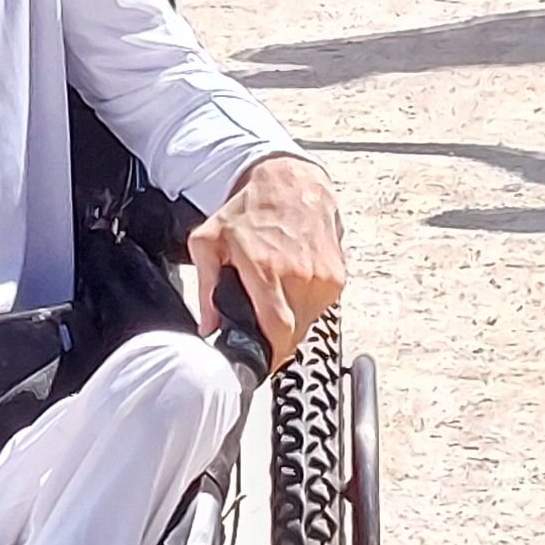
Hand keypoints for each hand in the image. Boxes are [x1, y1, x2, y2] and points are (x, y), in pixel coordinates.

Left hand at [192, 153, 345, 355]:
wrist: (292, 183)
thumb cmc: (250, 210)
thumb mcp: (209, 240)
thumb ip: (206, 286)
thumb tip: (209, 324)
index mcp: (266, 269)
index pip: (278, 329)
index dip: (271, 354)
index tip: (262, 361)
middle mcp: (299, 275)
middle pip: (294, 333)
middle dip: (277, 338)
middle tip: (261, 329)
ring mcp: (323, 276)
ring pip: (308, 321)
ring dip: (292, 321)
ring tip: (276, 297)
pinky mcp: (338, 275)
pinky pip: (321, 306)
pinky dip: (306, 305)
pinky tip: (292, 284)